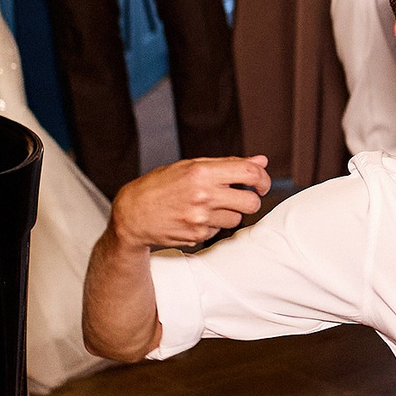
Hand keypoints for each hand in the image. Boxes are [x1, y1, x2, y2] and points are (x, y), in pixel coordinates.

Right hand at [111, 154, 272, 250]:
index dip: (263, 178)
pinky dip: (213, 224)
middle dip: (251, 200)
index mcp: (202, 172)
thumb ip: (227, 164)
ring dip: (229, 213)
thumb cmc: (160, 186)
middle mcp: (203, 196)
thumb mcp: (190, 166)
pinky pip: (219, 230)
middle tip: (242, 197)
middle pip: (251, 202)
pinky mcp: (198, 235)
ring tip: (208, 206)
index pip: (249, 173)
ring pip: (237, 219)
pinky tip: (195, 217)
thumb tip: (260, 160)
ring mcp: (201, 219)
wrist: (132, 214)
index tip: (261, 183)